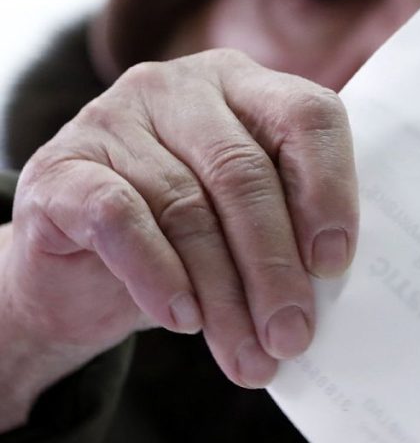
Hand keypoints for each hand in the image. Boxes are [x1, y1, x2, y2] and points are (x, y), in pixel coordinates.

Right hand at [1, 49, 357, 403]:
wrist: (80, 270)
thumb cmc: (188, 242)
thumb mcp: (249, 227)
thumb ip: (292, 232)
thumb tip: (332, 289)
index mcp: (247, 88)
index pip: (306, 116)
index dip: (329, 189)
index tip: (333, 265)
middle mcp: (181, 89)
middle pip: (243, 173)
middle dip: (274, 266)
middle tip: (292, 335)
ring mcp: (115, 118)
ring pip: (187, 207)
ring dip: (224, 295)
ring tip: (249, 354)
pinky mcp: (62, 166)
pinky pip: (122, 219)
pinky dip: (159, 276)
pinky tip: (184, 319)